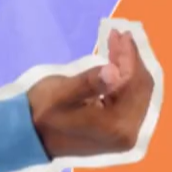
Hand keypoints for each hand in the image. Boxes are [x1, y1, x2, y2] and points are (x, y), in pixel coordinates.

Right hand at [27, 30, 154, 158]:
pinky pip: (130, 100)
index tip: (121, 33)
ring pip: (137, 93)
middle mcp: (129, 133)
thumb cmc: (42, 114)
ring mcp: (126, 135)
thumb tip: (115, 71)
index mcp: (117, 125)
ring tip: (116, 45)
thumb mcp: (62, 94)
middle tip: (119, 35)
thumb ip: (90, 83)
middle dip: (131, 60)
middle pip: (141, 88)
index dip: (130, 57)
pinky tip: (116, 64)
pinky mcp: (120, 132)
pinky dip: (125, 80)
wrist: (30, 138)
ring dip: (129, 68)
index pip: (134, 84)